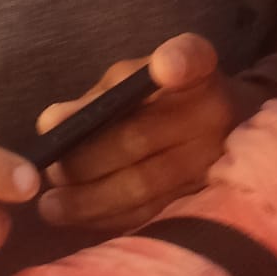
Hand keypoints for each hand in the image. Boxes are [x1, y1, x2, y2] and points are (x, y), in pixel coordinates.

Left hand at [35, 34, 237, 232]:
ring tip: (52, 206)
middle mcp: (214, 111)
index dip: (178, 62)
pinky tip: (82, 218)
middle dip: (86, 159)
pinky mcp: (207, 199)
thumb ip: (97, 98)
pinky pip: (154, 213)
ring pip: (146, 184)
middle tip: (50, 172)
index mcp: (197, 69)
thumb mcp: (136, 80)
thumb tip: (50, 124)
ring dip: (92, 198)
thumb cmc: (165, 98)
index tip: (164, 66)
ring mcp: (215, 159)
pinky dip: (113, 218)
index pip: (192, 56)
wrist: (226, 131)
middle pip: (141, 136)